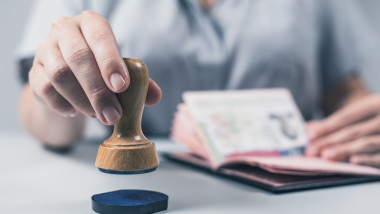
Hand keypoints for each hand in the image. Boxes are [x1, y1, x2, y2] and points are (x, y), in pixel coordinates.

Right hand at [29, 11, 160, 124]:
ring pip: (60, 74)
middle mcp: (65, 30)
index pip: (100, 36)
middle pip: (78, 57)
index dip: (110, 61)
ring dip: (82, 100)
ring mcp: (46, 49)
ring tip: (97, 116)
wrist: (69, 78)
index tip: (121, 86)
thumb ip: (139, 82)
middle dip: (98, 90)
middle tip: (112, 115)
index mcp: (91, 23)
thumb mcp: (120, 71)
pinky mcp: (33, 70)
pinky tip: (76, 112)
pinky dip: (63, 104)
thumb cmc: (100, 70)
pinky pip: (45, 89)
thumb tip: (155, 96)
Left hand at [305, 94, 379, 166]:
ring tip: (326, 156)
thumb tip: (309, 128)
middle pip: (353, 131)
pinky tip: (353, 161)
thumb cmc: (378, 118)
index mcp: (375, 104)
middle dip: (330, 141)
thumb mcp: (364, 113)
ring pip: (366, 143)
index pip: (346, 117)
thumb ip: (338, 122)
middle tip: (312, 150)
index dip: (327, 126)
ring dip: (344, 150)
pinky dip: (367, 159)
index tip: (310, 135)